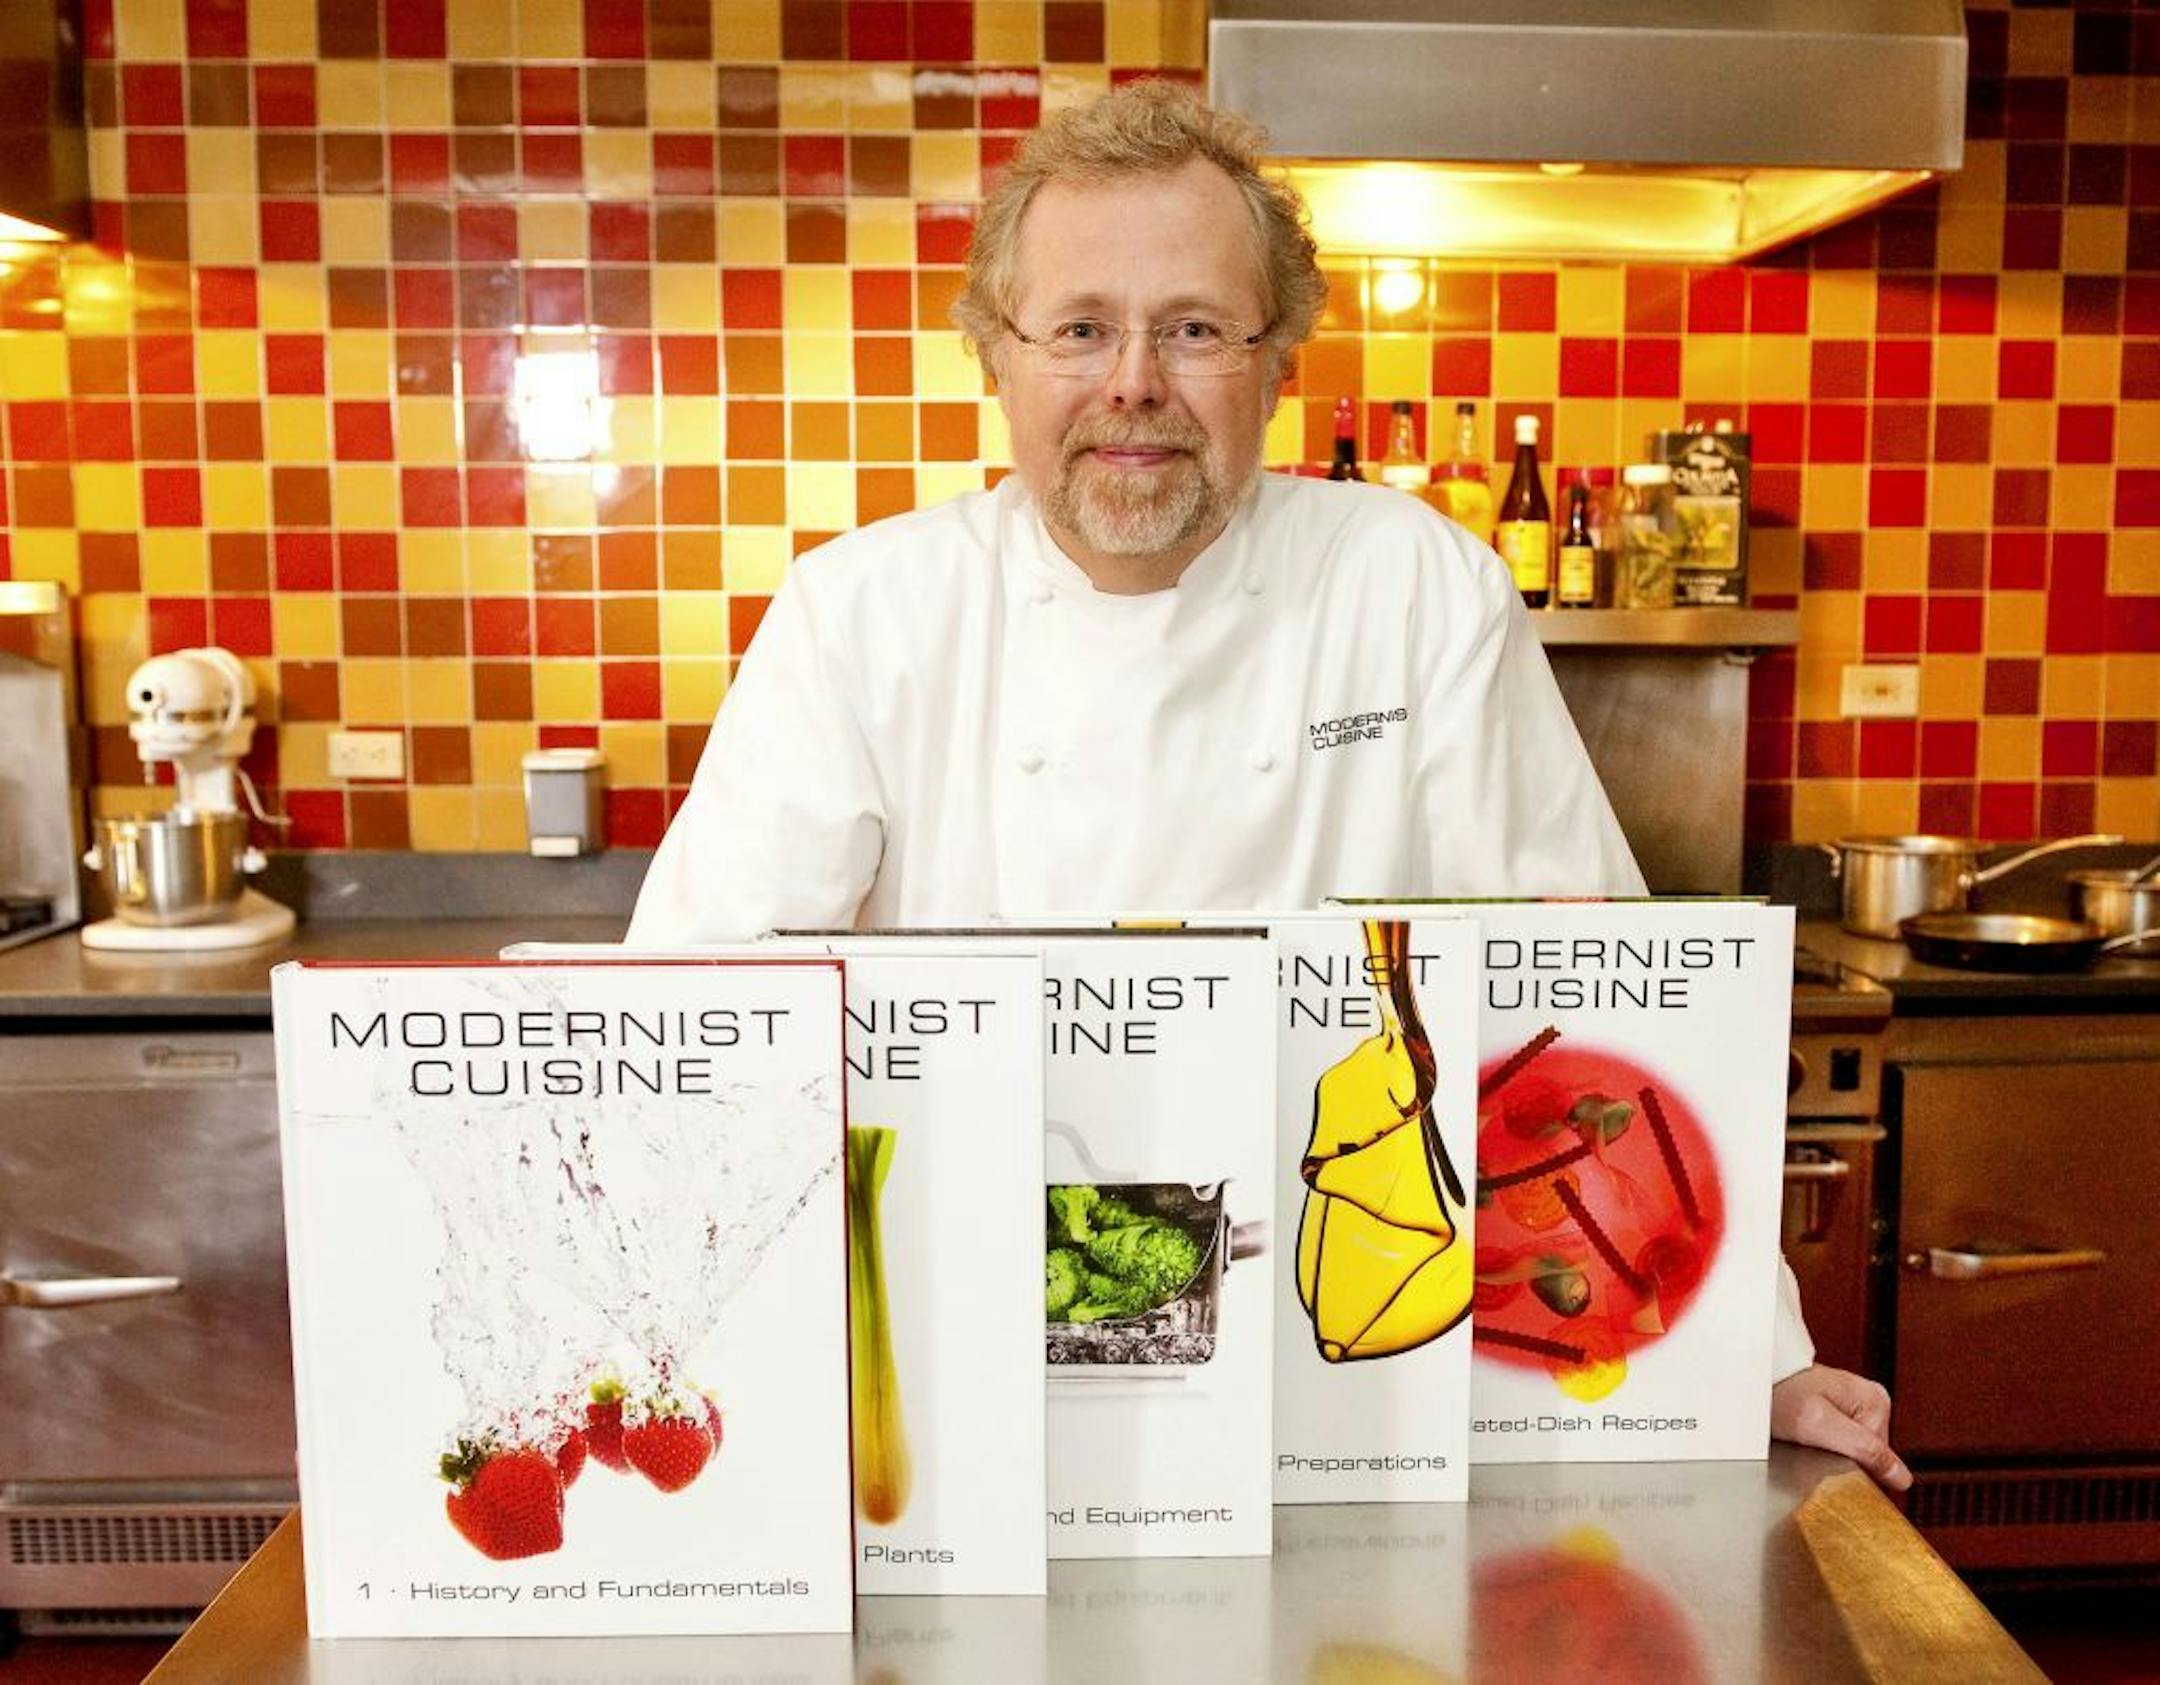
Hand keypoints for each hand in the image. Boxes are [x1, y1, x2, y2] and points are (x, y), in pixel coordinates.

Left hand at [1770, 1363, 1911, 1491]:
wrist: (1745, 1375)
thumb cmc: (1776, 1391)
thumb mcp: (1820, 1424)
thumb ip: (1863, 1450)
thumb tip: (1902, 1477)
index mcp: (1876, 1401)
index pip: (1880, 1459)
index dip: (1852, 1467)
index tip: (1825, 1457)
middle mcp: (1867, 1403)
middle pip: (1864, 1457)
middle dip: (1837, 1460)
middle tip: (1809, 1446)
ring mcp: (1850, 1408)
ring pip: (1847, 1453)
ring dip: (1824, 1455)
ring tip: (1800, 1440)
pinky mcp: (1831, 1415)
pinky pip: (1832, 1444)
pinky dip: (1816, 1448)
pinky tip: (1799, 1440)